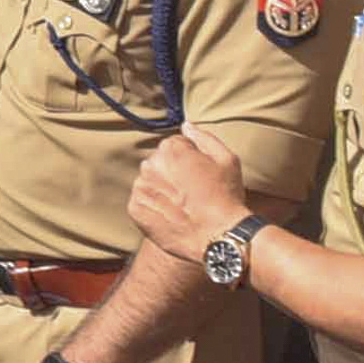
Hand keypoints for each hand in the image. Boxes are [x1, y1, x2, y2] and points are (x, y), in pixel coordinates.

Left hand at [123, 124, 251, 264]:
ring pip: (149, 182)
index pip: (174, 146)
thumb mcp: (227, 160)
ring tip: (184, 205)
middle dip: (172, 172)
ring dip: (162, 189)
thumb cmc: (226, 196)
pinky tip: (172, 215)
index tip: (201, 174)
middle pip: (159, 163)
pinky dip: (154, 207)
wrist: (218, 236)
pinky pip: (142, 202)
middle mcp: (150, 165)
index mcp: (171, 149)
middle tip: (193, 191)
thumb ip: (204, 138)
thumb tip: (186, 126)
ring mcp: (140, 188)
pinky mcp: (135, 209)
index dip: (191, 159)